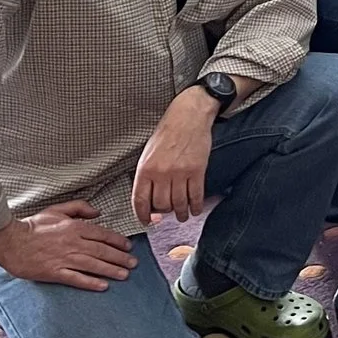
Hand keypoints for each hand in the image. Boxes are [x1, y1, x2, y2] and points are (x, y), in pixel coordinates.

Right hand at [0, 201, 136, 290]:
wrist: (10, 241)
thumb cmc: (33, 225)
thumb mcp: (57, 209)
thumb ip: (80, 207)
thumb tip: (98, 212)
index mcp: (75, 227)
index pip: (103, 235)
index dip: (118, 241)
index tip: (128, 246)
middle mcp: (73, 243)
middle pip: (102, 251)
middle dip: (121, 257)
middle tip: (134, 263)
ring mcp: (64, 259)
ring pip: (94, 265)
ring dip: (111, 270)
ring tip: (125, 275)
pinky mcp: (54, 272)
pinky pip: (76, 279)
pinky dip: (91, 283)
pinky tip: (103, 286)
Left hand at [132, 89, 214, 223]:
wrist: (188, 116)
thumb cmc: (167, 132)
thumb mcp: (148, 152)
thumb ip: (147, 175)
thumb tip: (149, 197)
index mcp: (145, 168)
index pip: (140, 200)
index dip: (143, 215)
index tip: (147, 221)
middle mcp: (162, 173)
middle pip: (161, 205)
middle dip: (164, 213)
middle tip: (168, 214)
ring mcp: (180, 173)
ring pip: (178, 204)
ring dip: (180, 214)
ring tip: (182, 216)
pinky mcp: (197, 171)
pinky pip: (196, 196)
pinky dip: (195, 207)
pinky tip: (195, 210)